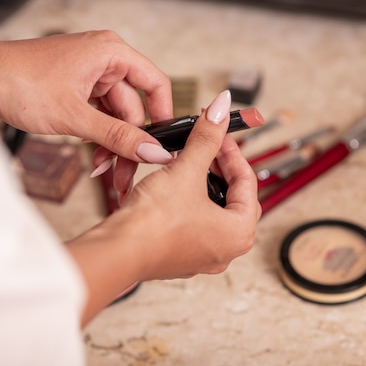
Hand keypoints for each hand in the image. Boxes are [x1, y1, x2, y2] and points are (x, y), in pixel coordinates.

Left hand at [0, 30, 174, 196]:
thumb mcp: (74, 115)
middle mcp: (103, 61)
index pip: (154, 83)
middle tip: (126, 173)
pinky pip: (98, 118)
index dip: (163, 115)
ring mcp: (88, 77)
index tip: (163, 145)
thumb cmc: (16, 80)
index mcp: (110, 52)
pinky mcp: (75, 91)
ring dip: (111, 146)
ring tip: (105, 170)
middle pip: (133, 108)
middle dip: (129, 143)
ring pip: (114, 118)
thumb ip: (117, 135)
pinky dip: (97, 139)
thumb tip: (151, 150)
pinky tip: (94, 159)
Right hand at [66, 90, 260, 323]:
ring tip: (189, 161)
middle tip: (207, 144)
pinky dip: (187, 200)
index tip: (218, 132)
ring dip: (203, 183)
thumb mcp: (185, 170)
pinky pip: (192, 222)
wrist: (118, 251)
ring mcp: (202, 256)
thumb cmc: (154, 223)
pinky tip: (173, 184)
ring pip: (211, 208)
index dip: (231, 149)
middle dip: (219, 167)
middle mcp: (226, 250)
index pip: (247, 180)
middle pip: (233, 196)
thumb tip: (220, 109)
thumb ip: (206, 138)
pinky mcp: (179, 256)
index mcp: (239, 233)